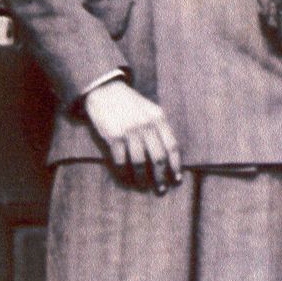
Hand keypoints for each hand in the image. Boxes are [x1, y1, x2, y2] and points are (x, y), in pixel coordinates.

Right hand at [84, 79, 180, 193]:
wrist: (105, 90)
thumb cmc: (130, 104)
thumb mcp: (150, 110)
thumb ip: (159, 128)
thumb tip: (169, 156)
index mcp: (158, 118)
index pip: (172, 146)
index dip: (175, 165)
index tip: (177, 179)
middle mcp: (146, 125)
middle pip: (158, 158)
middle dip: (160, 177)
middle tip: (161, 190)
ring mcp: (129, 131)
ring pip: (139, 163)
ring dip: (142, 180)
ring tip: (144, 187)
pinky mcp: (113, 137)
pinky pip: (121, 162)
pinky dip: (124, 174)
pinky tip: (126, 180)